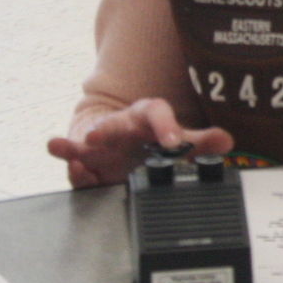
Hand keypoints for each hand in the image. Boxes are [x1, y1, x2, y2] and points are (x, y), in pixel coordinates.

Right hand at [47, 98, 233, 188]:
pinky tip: (72, 170)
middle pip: (111, 125)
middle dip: (102, 130)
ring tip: (56, 146)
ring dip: (71, 146)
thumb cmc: (153, 137)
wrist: (127, 143)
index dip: (165, 124)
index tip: (172, 140)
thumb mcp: (178, 139)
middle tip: (93, 136)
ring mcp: (101, 146)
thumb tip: (226, 141)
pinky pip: (77, 167)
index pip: (156, 111)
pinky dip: (73, 170)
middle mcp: (120, 127)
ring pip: (83, 143)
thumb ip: (201, 142)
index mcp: (146, 117)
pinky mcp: (88, 164)